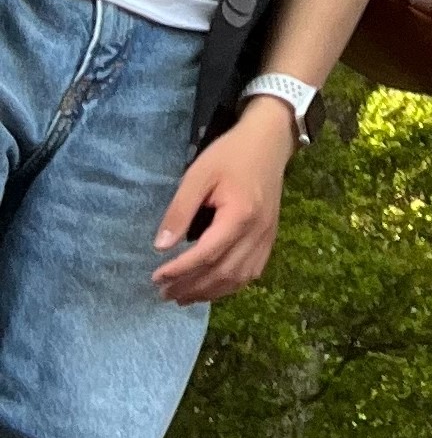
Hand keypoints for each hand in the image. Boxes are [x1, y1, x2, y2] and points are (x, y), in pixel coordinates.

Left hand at [153, 95, 295, 302]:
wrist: (269, 141)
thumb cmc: (230, 154)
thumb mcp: (198, 175)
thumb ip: (180, 211)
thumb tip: (161, 247)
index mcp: (240, 214)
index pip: (206, 254)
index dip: (180, 271)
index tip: (155, 278)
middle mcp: (257, 231)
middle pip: (222, 272)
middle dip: (190, 287)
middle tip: (163, 293)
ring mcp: (267, 237)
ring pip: (238, 278)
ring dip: (209, 293)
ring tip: (182, 296)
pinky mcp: (270, 237)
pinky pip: (252, 273)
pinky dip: (230, 286)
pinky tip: (211, 287)